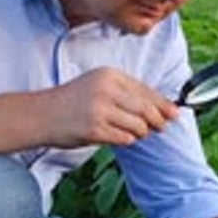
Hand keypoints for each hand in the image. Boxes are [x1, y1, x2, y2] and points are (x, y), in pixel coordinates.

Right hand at [48, 66, 178, 147]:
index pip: (146, 91)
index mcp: (110, 76)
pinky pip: (124, 139)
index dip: (163, 104)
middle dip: (157, 121)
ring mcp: (100, 109)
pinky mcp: (94, 129)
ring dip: (140, 134)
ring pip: (138, 126)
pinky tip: (116, 137)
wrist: (42, 114)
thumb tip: (165, 110)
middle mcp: (106, 89)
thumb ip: (129, 95)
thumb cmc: (74, 102)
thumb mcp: (100, 87)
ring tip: (130, 132)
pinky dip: (126, 141)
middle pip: (147, 109)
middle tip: (160, 128)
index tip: (175, 113)